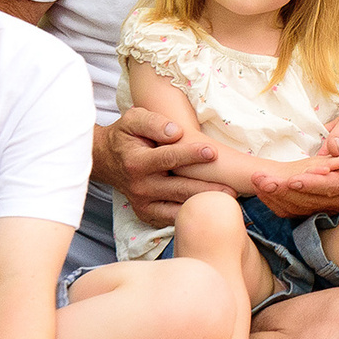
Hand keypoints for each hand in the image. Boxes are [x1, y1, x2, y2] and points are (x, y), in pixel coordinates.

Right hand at [95, 106, 216, 221]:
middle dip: (206, 189)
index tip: (212, 152)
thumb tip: (176, 132)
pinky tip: (211, 212)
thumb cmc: (126, 137)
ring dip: (203, 206)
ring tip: (228, 205)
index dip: (190, 155)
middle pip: (179, 189)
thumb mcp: (133, 120)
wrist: (106, 161)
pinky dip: (191, 216)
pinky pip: (173, 218)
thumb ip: (154, 123)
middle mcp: (140, 186)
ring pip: (178, 208)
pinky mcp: (148, 215)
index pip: (168, 158)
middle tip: (233, 190)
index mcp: (137, 162)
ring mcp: (144, 204)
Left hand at [251, 150, 338, 219]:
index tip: (292, 180)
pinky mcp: (311, 213)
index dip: (310, 184)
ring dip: (273, 195)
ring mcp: (326, 210)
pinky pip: (290, 211)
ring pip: (296, 208)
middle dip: (283, 190)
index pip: (329, 187)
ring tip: (257, 180)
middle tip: (262, 179)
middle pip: (308, 200)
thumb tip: (334, 145)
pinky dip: (273, 201)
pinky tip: (260, 190)